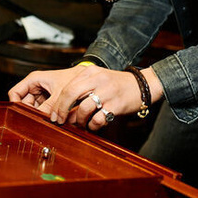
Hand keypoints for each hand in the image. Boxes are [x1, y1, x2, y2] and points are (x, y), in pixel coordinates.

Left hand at [9, 66, 145, 131]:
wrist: (143, 85)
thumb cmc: (117, 85)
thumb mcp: (98, 78)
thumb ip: (82, 87)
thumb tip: (63, 105)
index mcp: (90, 72)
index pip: (67, 87)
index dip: (58, 103)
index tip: (54, 114)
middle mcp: (97, 79)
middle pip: (70, 94)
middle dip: (62, 110)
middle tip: (59, 121)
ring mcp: (107, 92)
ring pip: (83, 108)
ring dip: (79, 120)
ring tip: (82, 123)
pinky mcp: (116, 105)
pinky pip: (98, 119)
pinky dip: (93, 126)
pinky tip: (94, 125)